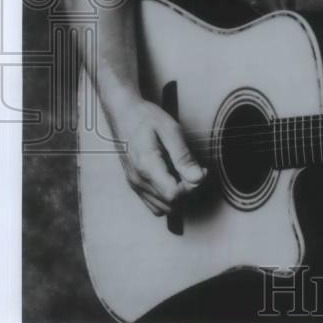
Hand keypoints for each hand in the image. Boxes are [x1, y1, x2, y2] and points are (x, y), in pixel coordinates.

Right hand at [112, 97, 206, 215]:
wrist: (123, 114)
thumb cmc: (146, 118)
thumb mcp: (171, 130)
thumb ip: (184, 157)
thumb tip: (198, 178)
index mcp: (147, 165)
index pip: (174, 195)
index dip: (191, 186)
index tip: (198, 170)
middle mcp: (138, 180)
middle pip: (170, 204)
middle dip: (188, 191)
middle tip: (194, 170)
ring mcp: (135, 184)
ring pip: (163, 208)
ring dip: (179, 196)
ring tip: (184, 173)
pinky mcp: (135, 185)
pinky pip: (154, 204)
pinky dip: (167, 197)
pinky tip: (173, 178)